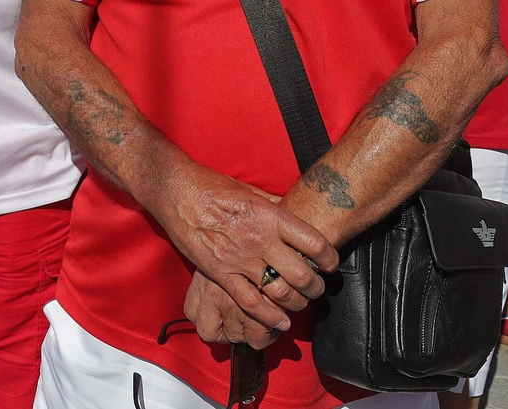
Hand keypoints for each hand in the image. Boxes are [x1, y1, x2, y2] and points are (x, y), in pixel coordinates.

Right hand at [150, 162, 336, 334]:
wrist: (176, 191)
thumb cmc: (214, 187)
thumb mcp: (252, 191)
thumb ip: (275, 207)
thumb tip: (295, 213)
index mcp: (271, 216)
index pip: (315, 244)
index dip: (330, 259)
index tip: (330, 264)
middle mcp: (259, 239)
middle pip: (302, 275)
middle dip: (315, 287)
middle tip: (316, 289)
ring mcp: (239, 258)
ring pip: (280, 293)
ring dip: (296, 303)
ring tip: (299, 303)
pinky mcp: (220, 273)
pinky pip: (251, 303)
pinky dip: (270, 317)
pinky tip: (279, 321)